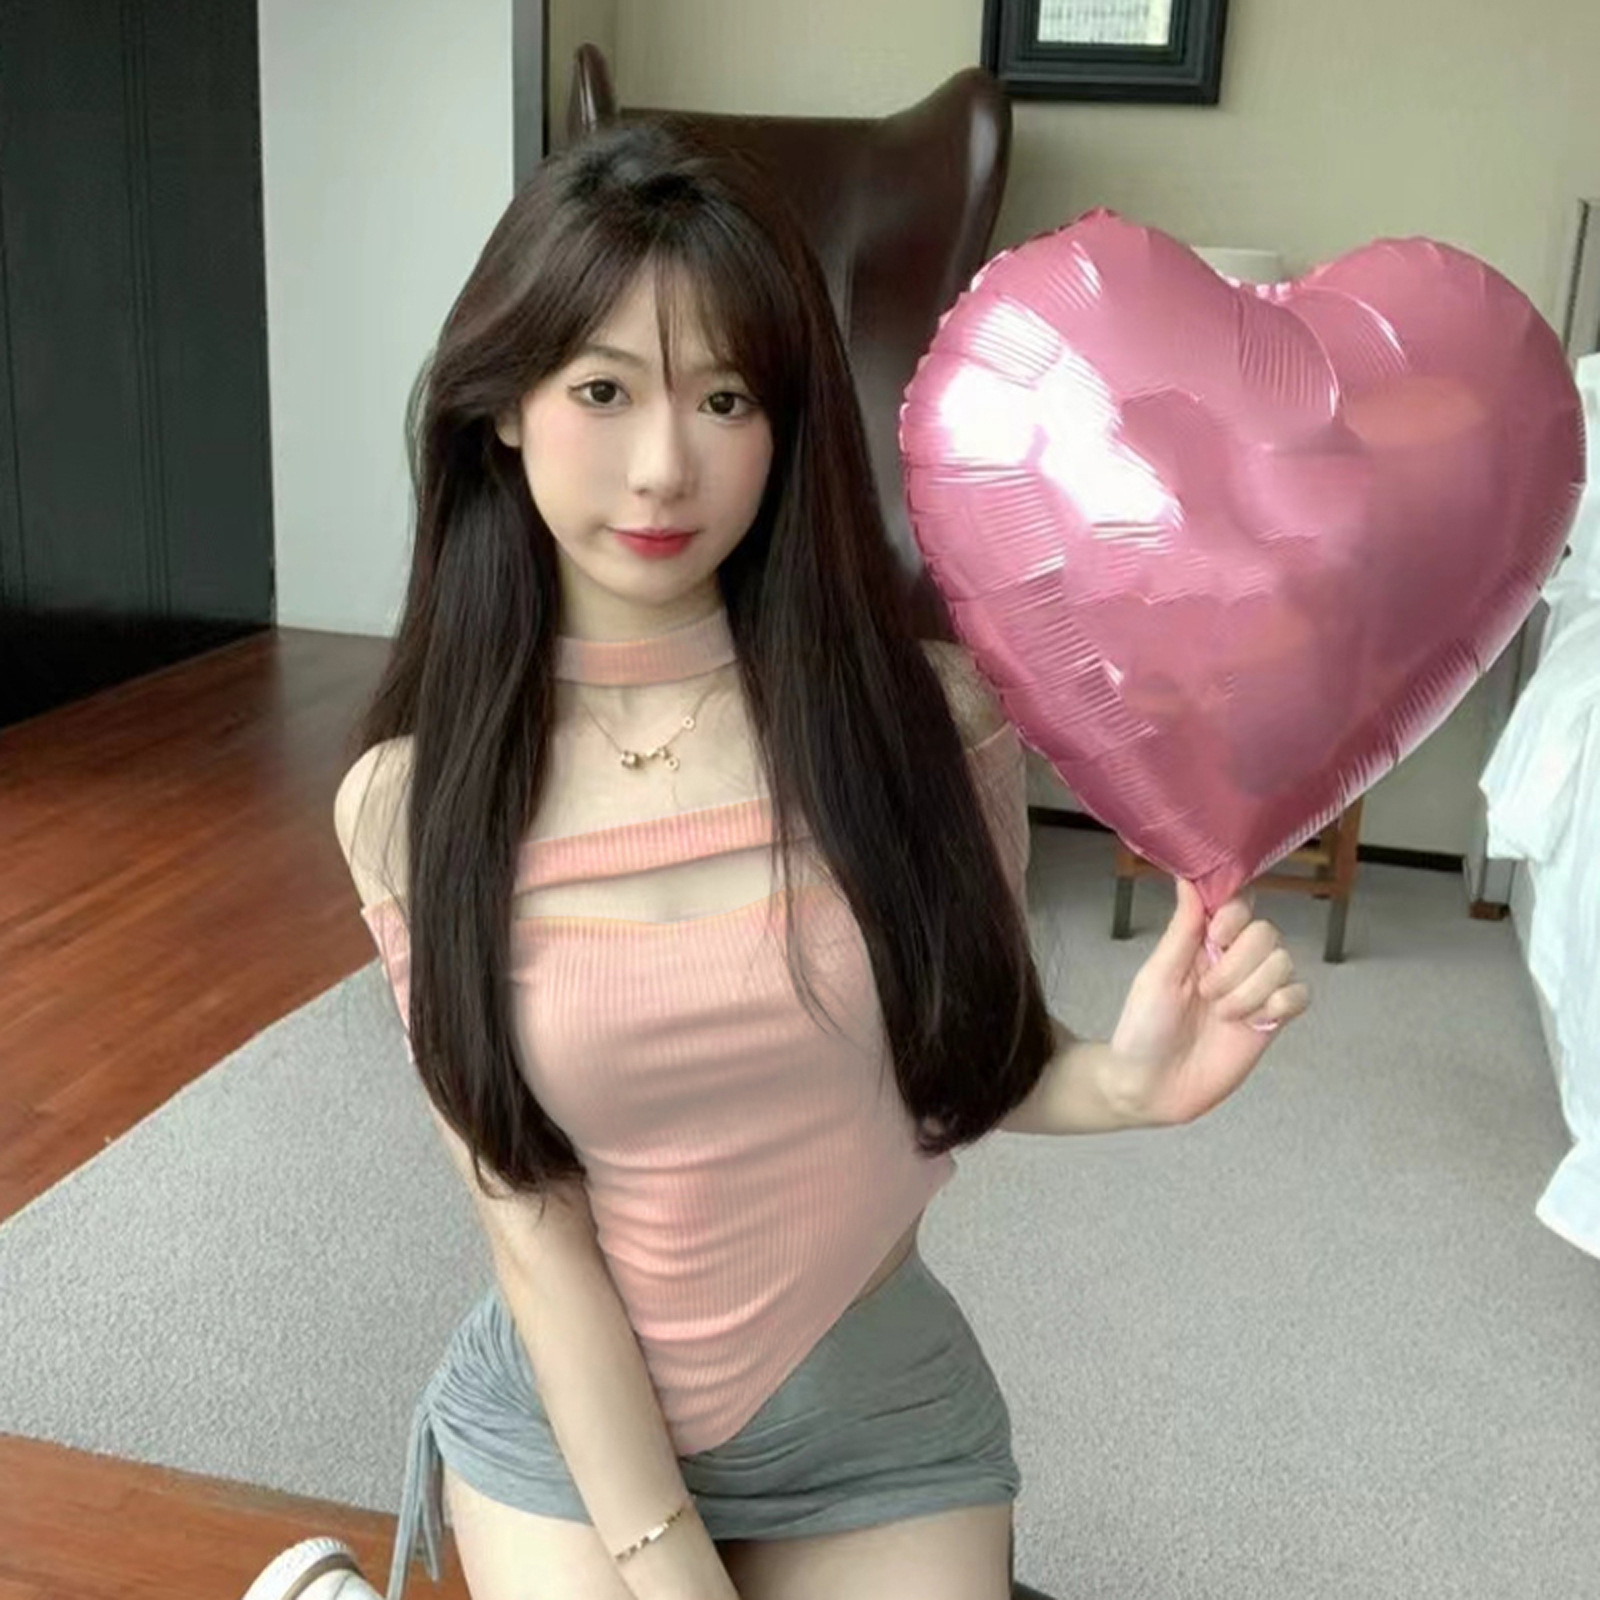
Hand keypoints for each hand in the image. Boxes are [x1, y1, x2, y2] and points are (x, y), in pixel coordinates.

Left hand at [1110, 880, 1309, 1126]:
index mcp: (1202, 944)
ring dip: (1251, 990)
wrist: (1152, 1087)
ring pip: (1284, 963)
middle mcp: (1233, 962)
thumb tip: (1186, 877)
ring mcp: (1255, 991)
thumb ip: (1183, 928)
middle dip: (1238, 964)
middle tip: (1208, 994)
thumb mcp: (1158, 974)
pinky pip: (1300, 995)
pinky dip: (1280, 1005)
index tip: (1216, 936)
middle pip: (1267, 933)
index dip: (1235, 917)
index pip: (1240, 906)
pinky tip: (1253, 1023)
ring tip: (1222, 1015)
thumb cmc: (1144, 1028)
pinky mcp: (1271, 1021)